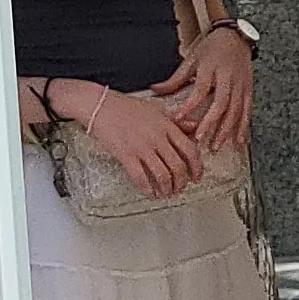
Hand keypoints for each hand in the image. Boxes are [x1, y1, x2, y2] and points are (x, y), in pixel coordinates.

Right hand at [64, 80, 204, 199]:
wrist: (101, 105)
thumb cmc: (128, 107)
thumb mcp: (157, 109)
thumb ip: (177, 121)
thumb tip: (195, 127)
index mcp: (167, 126)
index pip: (190, 150)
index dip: (197, 167)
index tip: (197, 177)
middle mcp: (158, 137)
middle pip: (178, 166)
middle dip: (182, 182)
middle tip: (180, 188)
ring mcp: (142, 147)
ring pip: (162, 175)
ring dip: (167, 189)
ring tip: (166, 193)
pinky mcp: (126, 155)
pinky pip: (140, 177)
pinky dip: (148, 189)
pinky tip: (150, 194)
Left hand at [159, 25, 255, 151]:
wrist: (236, 37)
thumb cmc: (213, 47)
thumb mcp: (192, 59)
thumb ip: (175, 79)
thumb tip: (155, 89)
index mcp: (211, 69)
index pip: (200, 90)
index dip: (190, 106)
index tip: (179, 119)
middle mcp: (228, 78)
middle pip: (221, 104)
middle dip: (211, 123)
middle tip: (201, 139)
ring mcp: (240, 84)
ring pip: (236, 110)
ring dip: (227, 130)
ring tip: (217, 145)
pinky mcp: (248, 89)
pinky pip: (247, 110)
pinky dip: (243, 126)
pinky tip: (239, 139)